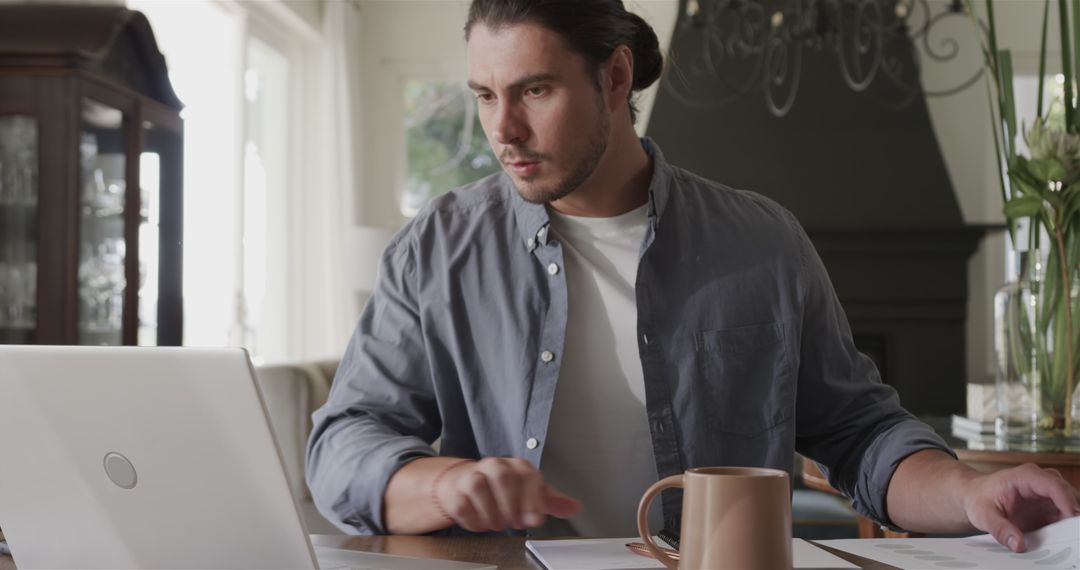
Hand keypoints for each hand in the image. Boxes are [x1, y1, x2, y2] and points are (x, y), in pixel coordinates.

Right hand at [434, 457, 580, 531]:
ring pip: (478, 488)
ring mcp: (472, 476)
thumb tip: (574, 507)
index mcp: (517, 466)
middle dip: (511, 505)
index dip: (532, 499)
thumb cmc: (502, 489)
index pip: (527, 475)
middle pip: (503, 477)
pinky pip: (461, 505)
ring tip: (499, 523)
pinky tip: (482, 524)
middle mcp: (494, 466)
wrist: (466, 483)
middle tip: (515, 522)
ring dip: (492, 513)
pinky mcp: (455, 492)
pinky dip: (474, 521)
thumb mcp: (530, 493)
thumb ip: (551, 501)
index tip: (535, 519)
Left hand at [962, 463, 1079, 551]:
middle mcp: (1040, 480)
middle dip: (1073, 513)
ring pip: (1072, 504)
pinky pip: (1067, 515)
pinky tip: (1062, 538)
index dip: (1065, 501)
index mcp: (1024, 476)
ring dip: (1072, 521)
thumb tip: (1018, 545)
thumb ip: (1000, 530)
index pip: (1052, 484)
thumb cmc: (979, 499)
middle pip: (1068, 494)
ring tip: (1067, 537)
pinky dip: (1068, 526)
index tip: (1071, 518)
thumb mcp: (984, 516)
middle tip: (1072, 534)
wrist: (975, 496)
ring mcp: (1048, 493)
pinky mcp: (1051, 505)